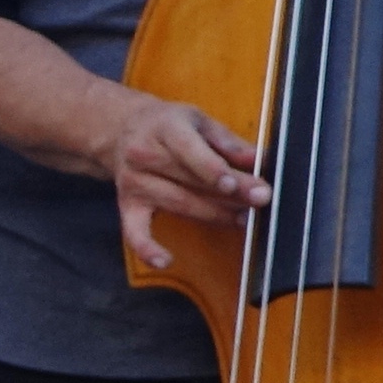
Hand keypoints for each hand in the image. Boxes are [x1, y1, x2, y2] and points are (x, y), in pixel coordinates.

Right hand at [100, 91, 266, 282]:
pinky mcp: (127, 206)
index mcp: (165, 128)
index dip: (213, 169)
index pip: (190, 151)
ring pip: (178, 204)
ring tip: (244, 220)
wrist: (122, 129)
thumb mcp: (200, 121)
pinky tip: (165, 261)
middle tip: (261, 200)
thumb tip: (258, 159)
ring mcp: (134, 183)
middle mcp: (144, 156)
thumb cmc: (170, 126)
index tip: (236, 183)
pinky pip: (134, 232)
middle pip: (190, 181)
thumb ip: (229, 142)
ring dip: (214, 215)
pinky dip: (147, 249)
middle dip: (230, 194)